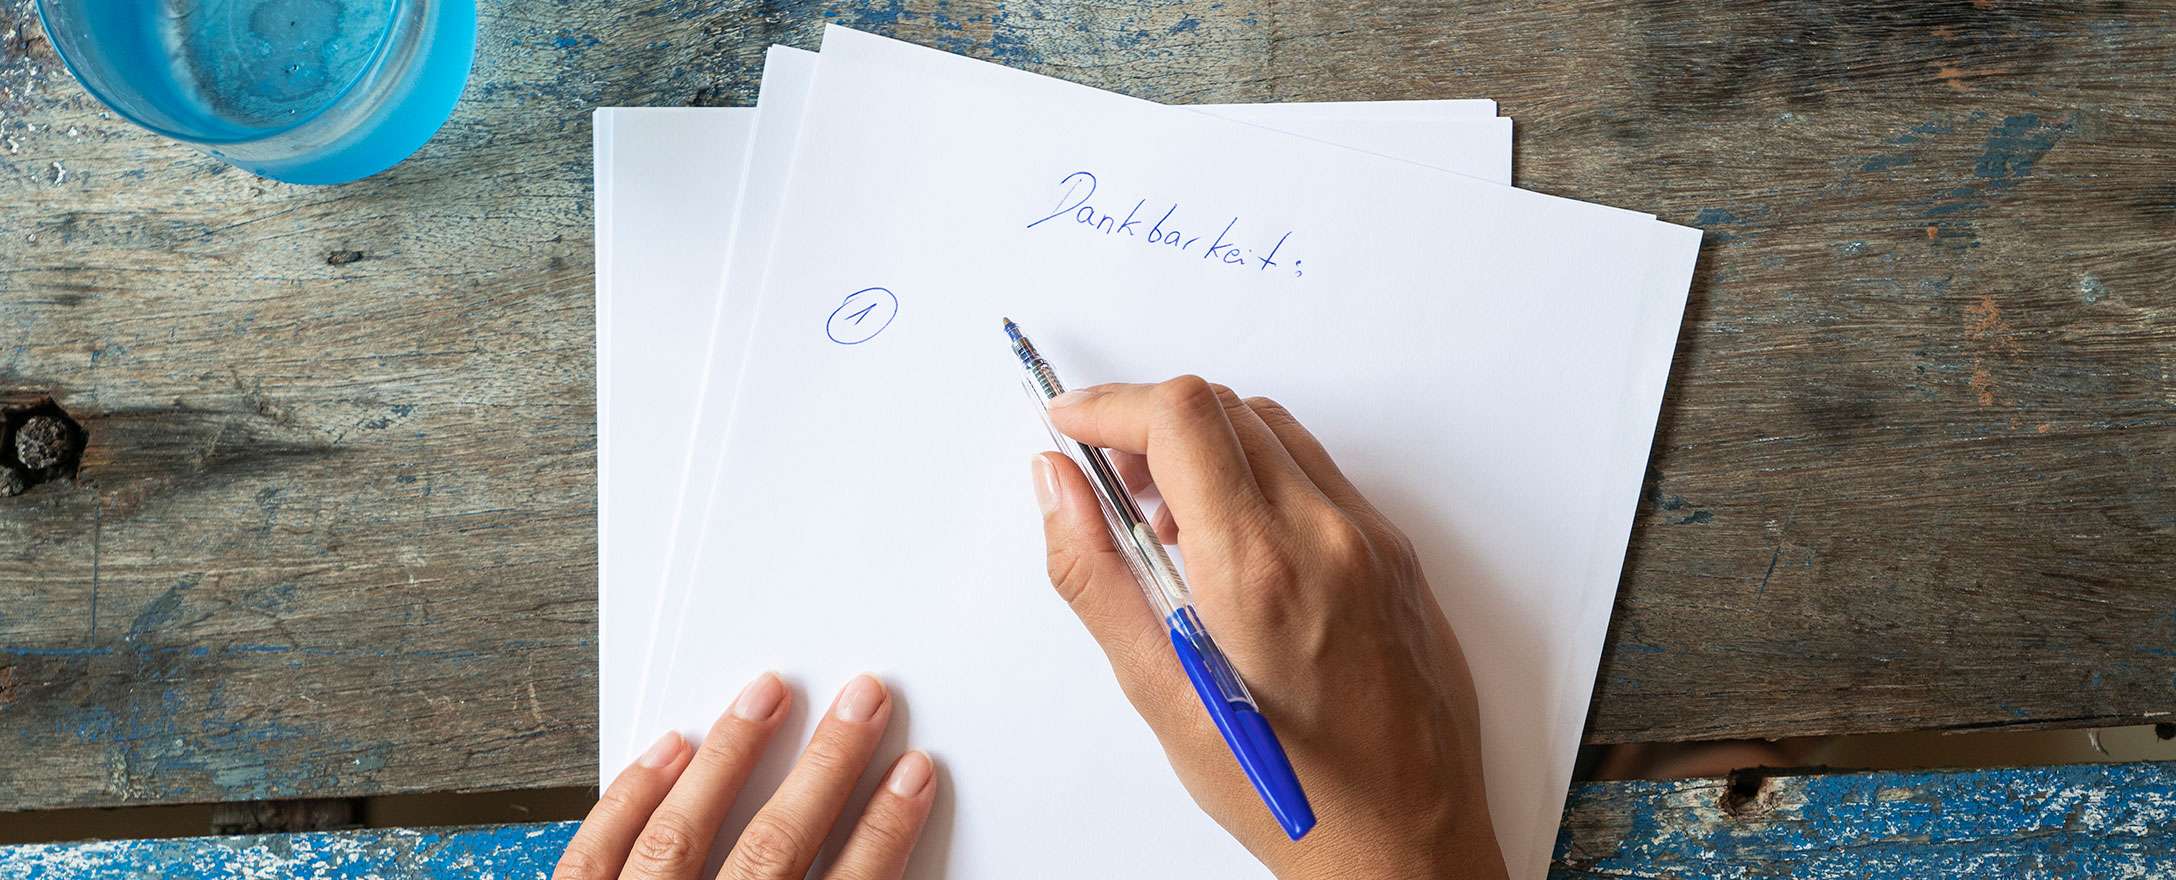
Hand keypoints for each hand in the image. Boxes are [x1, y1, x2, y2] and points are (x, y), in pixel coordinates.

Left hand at [555, 672, 936, 879]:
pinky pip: (596, 857)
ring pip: (682, 835)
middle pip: (774, 847)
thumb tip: (878, 855)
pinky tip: (668, 751)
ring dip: (731, 756)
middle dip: (826, 767)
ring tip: (767, 695)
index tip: (913, 775)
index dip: (885, 830)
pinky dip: (630, 799)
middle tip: (863, 701)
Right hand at [1031, 377, 1506, 879]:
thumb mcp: (1162, 694)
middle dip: (1149, 425)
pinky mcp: (1398, 556)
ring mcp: (1373, 541)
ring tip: (1172, 531)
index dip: (1109, 406)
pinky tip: (1233, 550)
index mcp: (1261, 570)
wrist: (1407, 842)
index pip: (1180, 419)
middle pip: (1223, 409)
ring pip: (1273, 431)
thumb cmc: (1296, 792)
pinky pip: (1318, 474)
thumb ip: (1097, 575)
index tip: (1070, 423)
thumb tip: (1056, 488)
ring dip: (1205, 449)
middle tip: (1110, 487)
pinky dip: (1259, 479)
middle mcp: (1328, 538)